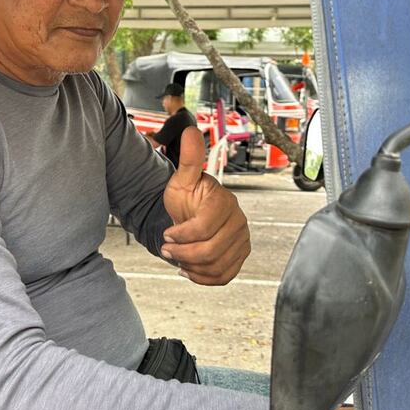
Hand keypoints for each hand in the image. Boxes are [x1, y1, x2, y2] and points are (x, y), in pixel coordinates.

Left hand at [159, 127, 249, 284]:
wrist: (191, 215)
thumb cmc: (186, 197)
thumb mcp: (182, 178)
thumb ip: (189, 158)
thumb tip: (190, 131)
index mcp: (225, 203)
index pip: (204, 227)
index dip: (182, 234)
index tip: (168, 234)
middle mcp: (239, 222)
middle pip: (210, 251)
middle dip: (182, 253)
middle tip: (167, 249)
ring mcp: (241, 242)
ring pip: (216, 266)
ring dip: (190, 265)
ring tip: (177, 257)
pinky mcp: (239, 258)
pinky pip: (223, 276)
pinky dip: (202, 277)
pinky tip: (189, 269)